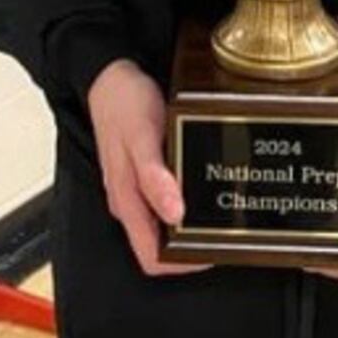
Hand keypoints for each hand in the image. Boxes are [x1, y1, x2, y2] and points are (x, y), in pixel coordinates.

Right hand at [87, 59, 210, 277]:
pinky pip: (167, 197)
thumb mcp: (141, 136)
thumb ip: (154, 177)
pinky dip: (187, 198)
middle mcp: (131, 200)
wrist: (110, 74)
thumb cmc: (123, 102)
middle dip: (194, 242)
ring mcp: (136, 187)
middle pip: (162, 244)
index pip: (153, 259)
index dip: (184, 263)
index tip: (214, 248)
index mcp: (127, 200)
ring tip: (221, 207)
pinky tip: (202, 184)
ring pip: (166, 222)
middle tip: (226, 226)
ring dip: (193, 220)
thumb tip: (174, 215)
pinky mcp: (145, 171)